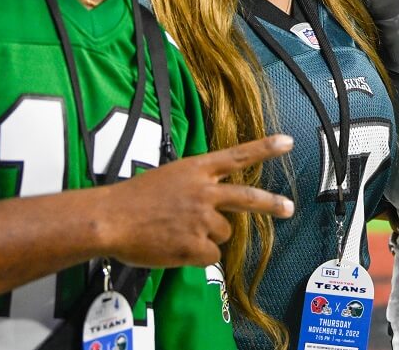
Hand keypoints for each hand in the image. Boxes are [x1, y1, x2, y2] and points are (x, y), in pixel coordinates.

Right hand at [100, 134, 295, 267]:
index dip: (264, 148)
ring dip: (208, 237)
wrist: (108, 218)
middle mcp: (204, 191)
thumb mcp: (170, 177)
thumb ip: (196, 187)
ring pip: (223, 233)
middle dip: (271, 203)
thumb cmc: (133, 199)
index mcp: (197, 169)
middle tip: (289, 208)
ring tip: (178, 233)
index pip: (237, 155)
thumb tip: (214, 208)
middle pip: (246, 197)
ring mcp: (201, 218)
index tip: (288, 142)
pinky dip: (197, 256)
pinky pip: (210, 256)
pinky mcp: (195, 244)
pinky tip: (175, 248)